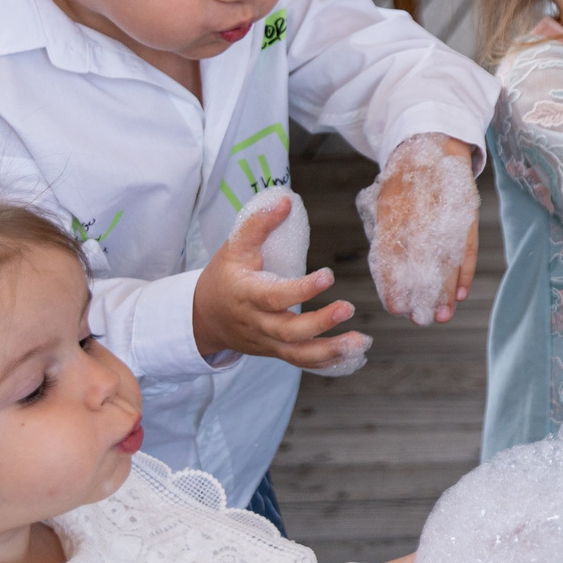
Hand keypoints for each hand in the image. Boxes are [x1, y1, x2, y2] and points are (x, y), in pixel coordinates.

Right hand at [190, 195, 364, 368]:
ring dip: (330, 351)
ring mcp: (266, 341)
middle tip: (349, 308)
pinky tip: (353, 356)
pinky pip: (300, 362)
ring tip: (360, 343)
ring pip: (297, 354)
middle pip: (289, 331)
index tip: (328, 275)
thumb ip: (258, 224)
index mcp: (247, 295)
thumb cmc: (222, 277)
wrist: (201, 318)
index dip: (301, 291)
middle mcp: (257, 323)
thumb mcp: (233, 248)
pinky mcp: (274, 351)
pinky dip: (326, 362)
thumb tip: (286, 200)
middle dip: (320, 323)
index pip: (274, 297)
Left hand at [372, 135, 479, 324]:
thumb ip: (386, 231)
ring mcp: (447, 216)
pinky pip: (467, 248)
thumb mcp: (384, 199)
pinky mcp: (465, 216)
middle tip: (421, 320)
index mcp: (395, 211)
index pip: (394, 254)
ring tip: (444, 315)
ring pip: (448, 259)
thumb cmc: (403, 178)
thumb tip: (387, 269)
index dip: (396, 282)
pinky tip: (461, 292)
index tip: (395, 306)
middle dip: (423, 294)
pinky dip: (465, 271)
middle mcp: (423, 215)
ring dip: (447, 289)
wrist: (432, 143)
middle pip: (424, 262)